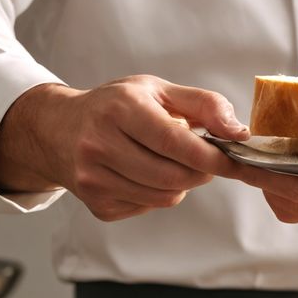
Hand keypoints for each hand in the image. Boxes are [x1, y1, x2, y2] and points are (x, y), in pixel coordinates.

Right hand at [0, 75, 248, 222]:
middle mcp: (99, 145)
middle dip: (200, 172)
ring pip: (164, 196)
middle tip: (204, 160)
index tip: (230, 160)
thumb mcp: (157, 90)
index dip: (209, 156)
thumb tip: (238, 132)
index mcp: (119, 110)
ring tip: (169, 161)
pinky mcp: (96, 204)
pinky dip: (157, 193)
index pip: (174, 142)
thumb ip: (204, 104)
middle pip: (172, 176)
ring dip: (180, 183)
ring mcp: (93, 179)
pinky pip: (147, 206)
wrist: (58, 130)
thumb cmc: (114, 106)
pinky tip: (144, 173)